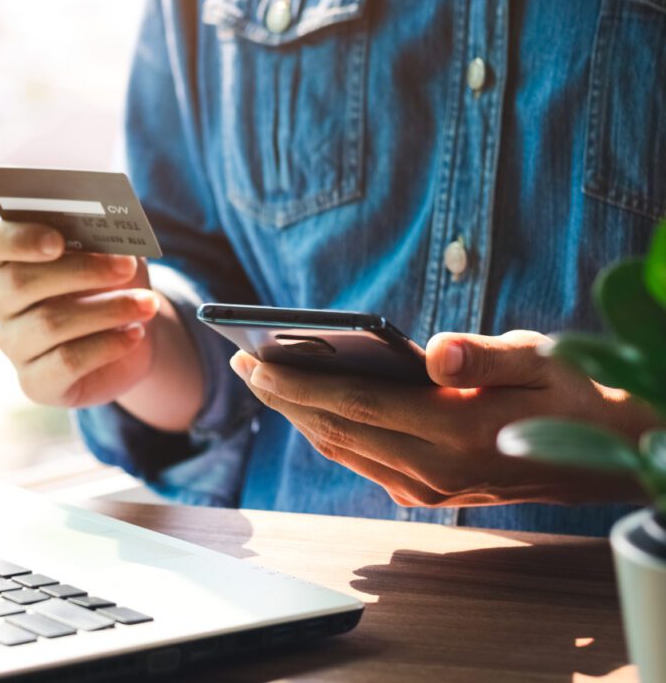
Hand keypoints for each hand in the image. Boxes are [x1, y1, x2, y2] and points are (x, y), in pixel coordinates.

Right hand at [0, 217, 160, 407]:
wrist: (132, 335)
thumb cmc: (112, 281)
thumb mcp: (113, 251)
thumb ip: (103, 237)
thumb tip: (110, 234)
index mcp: (4, 256)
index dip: (14, 238)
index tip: (57, 240)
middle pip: (17, 282)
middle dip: (80, 271)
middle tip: (126, 267)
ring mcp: (12, 344)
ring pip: (49, 323)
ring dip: (107, 309)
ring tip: (147, 303)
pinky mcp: (35, 382)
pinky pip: (66, 361)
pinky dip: (107, 345)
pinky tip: (135, 334)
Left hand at [230, 330, 653, 506]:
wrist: (603, 454)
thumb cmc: (570, 394)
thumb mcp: (543, 359)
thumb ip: (487, 356)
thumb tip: (434, 351)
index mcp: (456, 433)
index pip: (355, 405)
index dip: (299, 384)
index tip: (253, 361)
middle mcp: (433, 471)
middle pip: (336, 430)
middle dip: (282, 397)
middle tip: (240, 361)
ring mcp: (427, 489)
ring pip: (342, 449)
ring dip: (297, 415)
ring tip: (262, 378)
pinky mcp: (426, 492)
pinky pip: (360, 459)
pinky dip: (326, 430)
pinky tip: (307, 404)